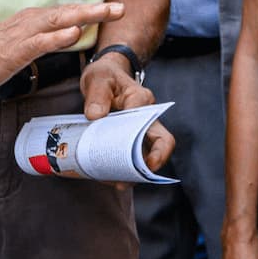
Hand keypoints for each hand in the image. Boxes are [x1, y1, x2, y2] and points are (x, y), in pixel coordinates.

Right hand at [0, 2, 121, 91]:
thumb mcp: (28, 40)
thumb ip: (49, 35)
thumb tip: (71, 30)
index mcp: (37, 20)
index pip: (69, 13)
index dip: (93, 10)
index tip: (116, 8)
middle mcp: (33, 21)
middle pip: (69, 12)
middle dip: (97, 9)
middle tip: (120, 8)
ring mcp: (25, 34)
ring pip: (58, 22)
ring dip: (84, 16)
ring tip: (106, 12)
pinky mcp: (16, 49)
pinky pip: (40, 42)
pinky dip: (58, 37)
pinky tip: (73, 33)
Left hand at [81, 56, 169, 171]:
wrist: (105, 77)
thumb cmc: (104, 76)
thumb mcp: (97, 79)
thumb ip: (96, 95)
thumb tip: (94, 116)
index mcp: (141, 99)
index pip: (147, 118)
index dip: (142, 137)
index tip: (138, 155)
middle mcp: (147, 116)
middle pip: (162, 140)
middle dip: (154, 161)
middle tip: (133, 177)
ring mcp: (141, 129)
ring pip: (148, 153)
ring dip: (136, 169)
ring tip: (118, 182)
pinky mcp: (132, 138)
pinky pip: (133, 155)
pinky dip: (123, 168)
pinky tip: (109, 177)